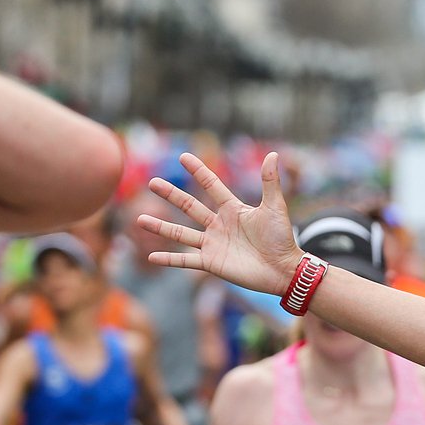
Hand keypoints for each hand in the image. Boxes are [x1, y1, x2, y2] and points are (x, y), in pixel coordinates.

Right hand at [140, 152, 302, 294]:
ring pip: (181, 233)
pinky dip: (170, 259)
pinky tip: (152, 257)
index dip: (198, 171)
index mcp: (233, 209)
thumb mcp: (275, 208)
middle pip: (190, 207)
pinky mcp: (212, 263)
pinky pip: (186, 260)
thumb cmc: (283, 239)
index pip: (211, 186)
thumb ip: (270, 182)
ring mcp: (213, 244)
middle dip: (172, 195)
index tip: (183, 156)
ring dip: (161, 227)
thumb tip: (274, 154)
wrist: (285, 270)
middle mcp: (219, 225)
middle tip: (153, 183)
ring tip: (139, 220)